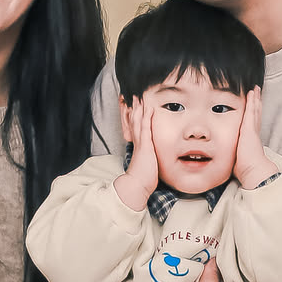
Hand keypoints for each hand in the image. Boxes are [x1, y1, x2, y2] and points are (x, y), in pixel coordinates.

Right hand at [114, 95, 159, 210]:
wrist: (137, 186)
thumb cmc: (142, 179)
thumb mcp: (145, 166)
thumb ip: (147, 159)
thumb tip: (149, 159)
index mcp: (138, 146)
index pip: (134, 127)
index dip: (133, 116)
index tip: (132, 106)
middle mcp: (137, 142)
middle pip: (133, 121)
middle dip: (132, 108)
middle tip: (132, 95)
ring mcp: (140, 143)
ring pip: (137, 121)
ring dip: (138, 108)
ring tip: (138, 96)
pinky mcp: (145, 145)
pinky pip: (146, 128)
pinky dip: (146, 117)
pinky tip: (148, 108)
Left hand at [233, 87, 275, 188]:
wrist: (253, 170)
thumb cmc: (244, 168)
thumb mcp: (237, 159)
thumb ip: (233, 155)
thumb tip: (224, 161)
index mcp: (250, 139)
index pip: (251, 123)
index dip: (253, 113)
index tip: (253, 106)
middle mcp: (253, 132)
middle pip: (255, 113)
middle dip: (256, 102)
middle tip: (256, 92)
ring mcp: (252, 128)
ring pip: (254, 110)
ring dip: (255, 99)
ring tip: (255, 89)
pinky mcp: (250, 127)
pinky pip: (251, 110)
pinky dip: (252, 101)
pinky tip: (251, 93)